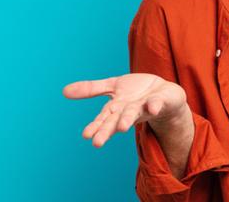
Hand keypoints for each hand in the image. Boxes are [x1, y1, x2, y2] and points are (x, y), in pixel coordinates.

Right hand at [63, 73, 189, 147]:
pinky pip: (158, 103)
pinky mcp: (162, 101)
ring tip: (122, 127)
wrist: (165, 93)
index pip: (104, 118)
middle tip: (97, 143)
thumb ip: (91, 89)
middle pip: (117, 120)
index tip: (86, 136)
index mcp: (117, 108)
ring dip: (128, 120)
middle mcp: (130, 110)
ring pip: (135, 113)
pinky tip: (152, 107)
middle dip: (107, 130)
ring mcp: (146, 106)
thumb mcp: (113, 86)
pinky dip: (155, 105)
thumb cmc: (137, 93)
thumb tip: (63, 91)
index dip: (96, 126)